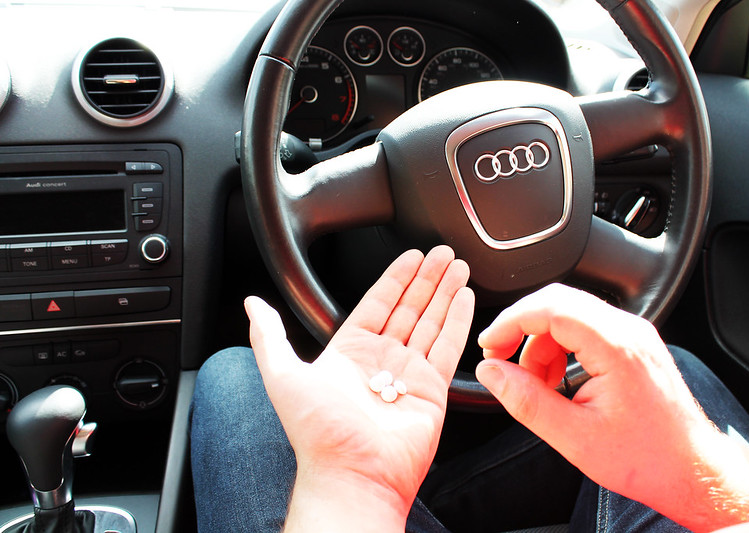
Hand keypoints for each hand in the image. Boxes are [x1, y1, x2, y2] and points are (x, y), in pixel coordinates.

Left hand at [246, 246, 473, 530]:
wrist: (352, 473)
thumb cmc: (317, 432)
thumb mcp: (282, 374)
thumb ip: (270, 335)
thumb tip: (253, 305)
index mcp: (349, 352)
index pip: (377, 302)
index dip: (396, 278)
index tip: (412, 256)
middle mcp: (381, 360)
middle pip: (409, 307)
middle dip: (427, 278)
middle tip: (442, 253)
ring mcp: (409, 374)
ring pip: (431, 321)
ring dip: (446, 292)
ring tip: (458, 266)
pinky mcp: (433, 389)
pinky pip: (448, 347)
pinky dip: (458, 321)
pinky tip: (466, 298)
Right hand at [474, 284, 737, 530]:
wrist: (693, 472)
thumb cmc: (647, 459)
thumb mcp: (575, 438)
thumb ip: (527, 402)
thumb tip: (491, 374)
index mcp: (616, 348)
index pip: (551, 309)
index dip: (511, 322)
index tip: (489, 345)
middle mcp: (628, 331)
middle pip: (558, 302)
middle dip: (521, 328)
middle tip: (500, 359)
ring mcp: (633, 335)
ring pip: (569, 314)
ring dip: (540, 343)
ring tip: (533, 384)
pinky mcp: (633, 345)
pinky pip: (585, 329)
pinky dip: (560, 349)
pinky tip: (555, 382)